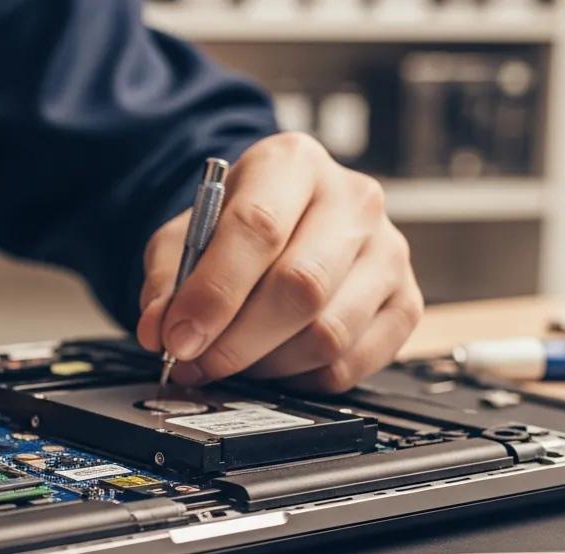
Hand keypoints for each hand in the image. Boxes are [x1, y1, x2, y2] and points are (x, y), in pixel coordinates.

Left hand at [136, 133, 421, 391]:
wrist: (288, 220)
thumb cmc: (238, 225)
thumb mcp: (185, 235)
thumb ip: (166, 280)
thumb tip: (159, 330)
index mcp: (292, 163)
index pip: (257, 228)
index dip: (213, 293)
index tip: (178, 337)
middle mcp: (353, 200)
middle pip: (300, 286)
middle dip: (236, 341)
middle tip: (197, 362)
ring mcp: (388, 251)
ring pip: (328, 332)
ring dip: (267, 364)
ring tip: (233, 360)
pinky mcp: (405, 301)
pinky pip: (352, 362)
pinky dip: (303, 378)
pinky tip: (276, 363)